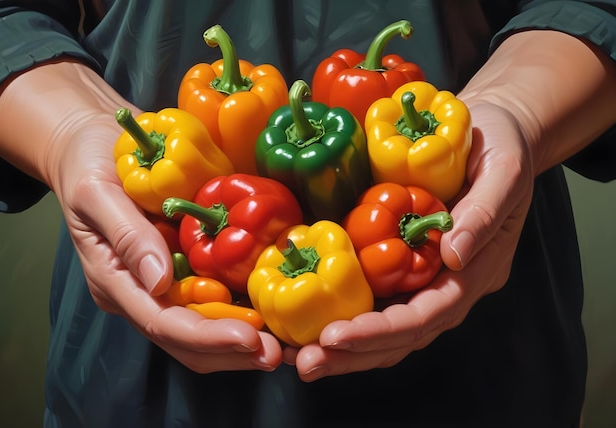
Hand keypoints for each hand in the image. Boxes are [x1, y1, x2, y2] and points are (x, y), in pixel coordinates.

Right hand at [0, 61, 282, 373]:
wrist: (97, 147)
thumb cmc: (91, 166)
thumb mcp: (100, 193)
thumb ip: (128, 237)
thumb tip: (160, 281)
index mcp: (117, 281)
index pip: (162, 323)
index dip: (207, 336)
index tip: (249, 337)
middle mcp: (143, 292)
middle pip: (187, 340)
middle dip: (232, 352)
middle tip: (278, 353)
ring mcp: (165, 284)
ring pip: (205, 329)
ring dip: (243, 342)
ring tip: (285, 346)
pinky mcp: (186, 268)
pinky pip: (217, 299)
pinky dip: (245, 313)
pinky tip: (275, 314)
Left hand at [284, 102, 533, 380]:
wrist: (491, 130)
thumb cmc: (500, 145)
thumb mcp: (504, 169)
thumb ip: (483, 213)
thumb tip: (453, 256)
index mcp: (477, 270)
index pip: (428, 315)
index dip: (382, 331)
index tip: (335, 336)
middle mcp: (450, 283)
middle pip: (402, 334)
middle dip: (354, 352)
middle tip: (304, 363)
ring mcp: (428, 276)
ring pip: (387, 325)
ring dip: (344, 346)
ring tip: (298, 356)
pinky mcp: (407, 262)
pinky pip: (377, 297)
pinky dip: (346, 315)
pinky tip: (311, 323)